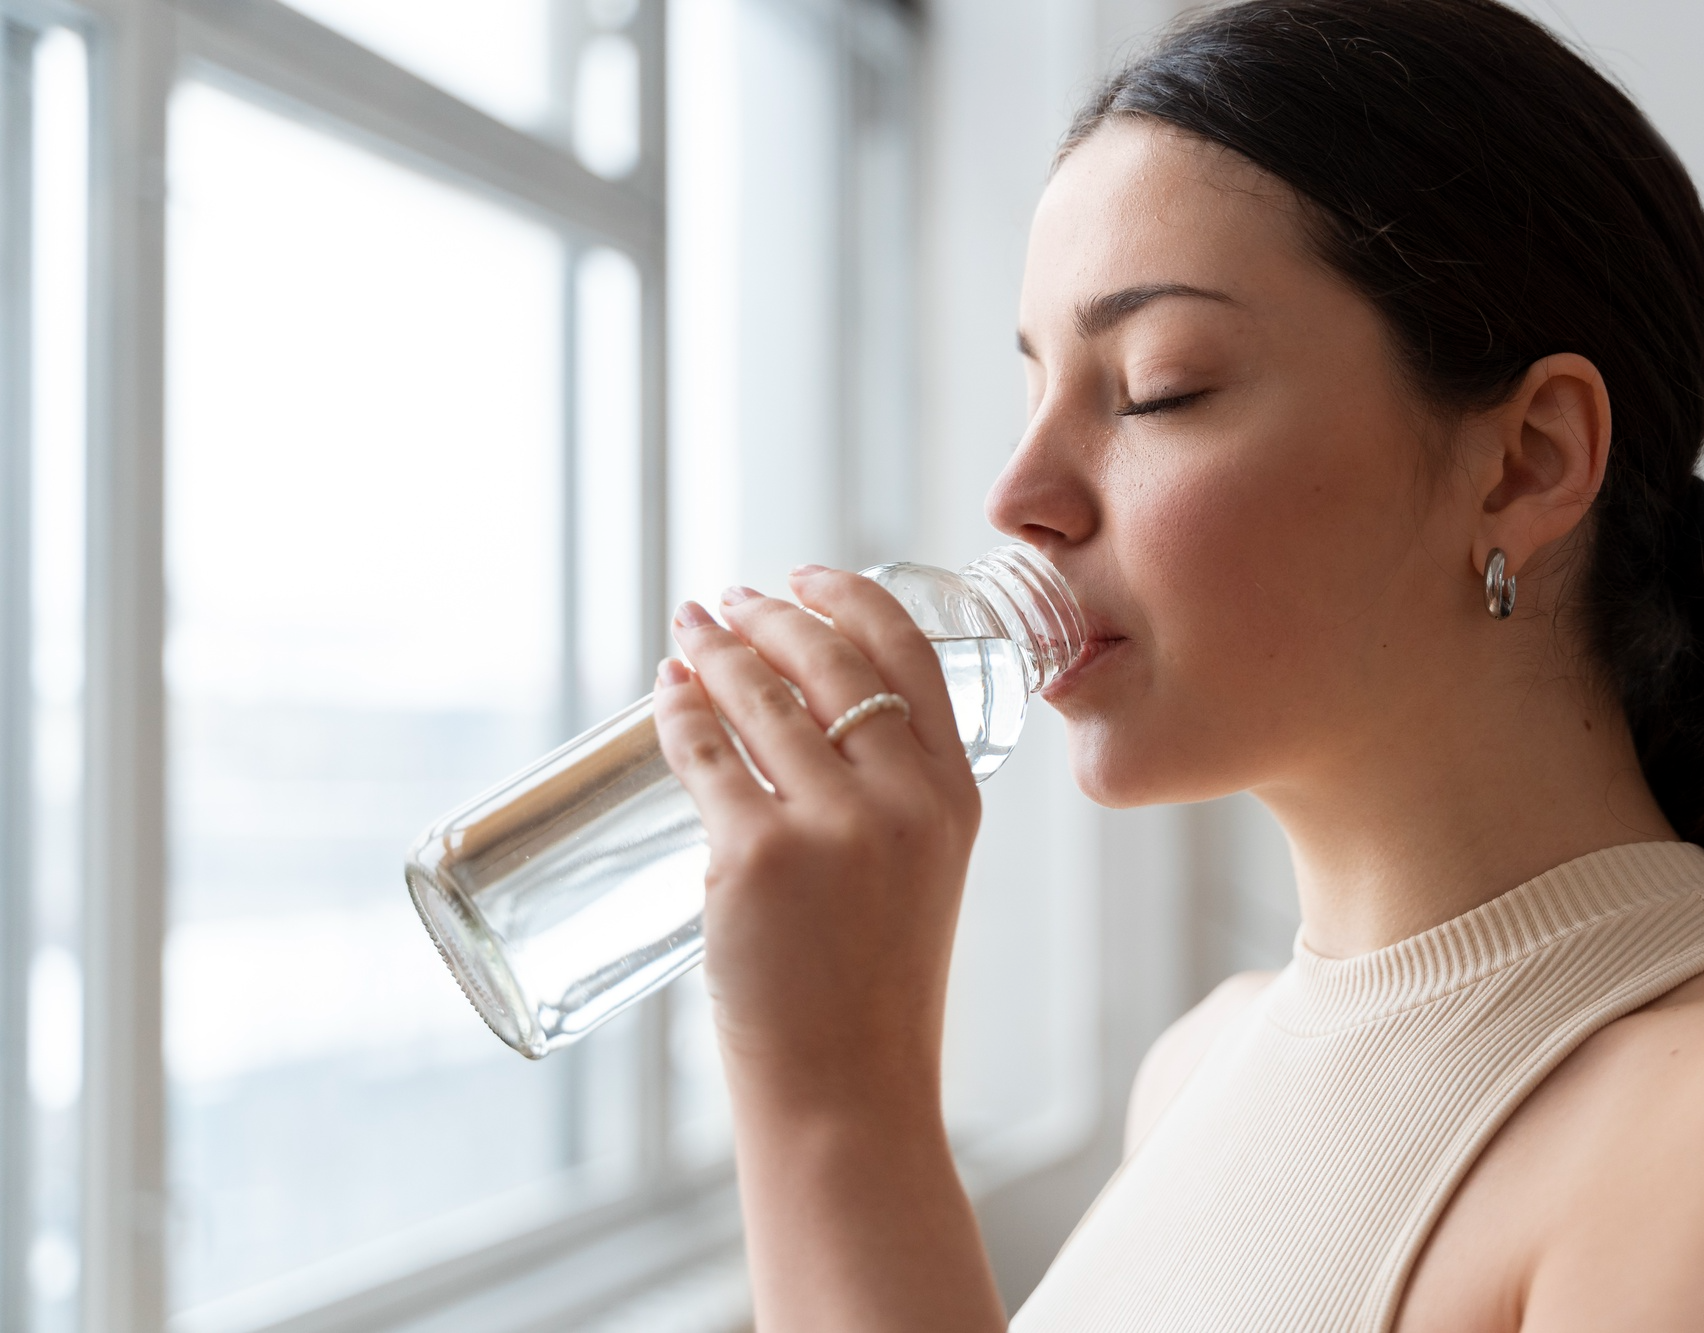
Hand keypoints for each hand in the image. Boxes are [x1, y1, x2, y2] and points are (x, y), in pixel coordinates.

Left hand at [652, 569, 1004, 1331]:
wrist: (850, 1091)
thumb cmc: (876, 992)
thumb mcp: (922, 877)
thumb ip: (891, 801)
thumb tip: (798, 723)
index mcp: (956, 797)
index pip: (911, 657)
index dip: (853, 601)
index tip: (808, 576)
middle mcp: (905, 799)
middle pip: (831, 661)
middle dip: (771, 615)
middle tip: (730, 600)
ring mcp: (832, 827)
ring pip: (761, 698)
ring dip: (717, 650)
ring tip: (689, 632)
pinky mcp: (757, 858)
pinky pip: (705, 754)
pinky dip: (677, 712)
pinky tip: (664, 692)